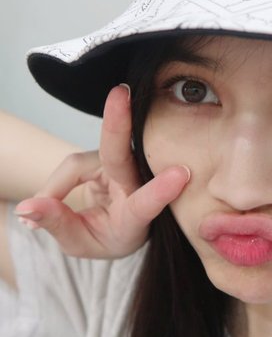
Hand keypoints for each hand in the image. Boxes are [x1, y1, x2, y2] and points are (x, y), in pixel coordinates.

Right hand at [14, 85, 189, 257]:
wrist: (117, 221)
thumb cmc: (107, 234)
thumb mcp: (81, 242)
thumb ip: (57, 224)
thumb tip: (26, 208)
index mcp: (136, 215)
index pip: (146, 203)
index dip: (160, 190)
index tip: (180, 174)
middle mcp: (133, 183)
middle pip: (119, 153)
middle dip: (117, 123)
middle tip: (119, 93)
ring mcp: (122, 163)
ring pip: (78, 164)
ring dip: (57, 187)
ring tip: (38, 214)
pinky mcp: (109, 151)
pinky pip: (74, 162)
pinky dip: (56, 183)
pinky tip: (48, 200)